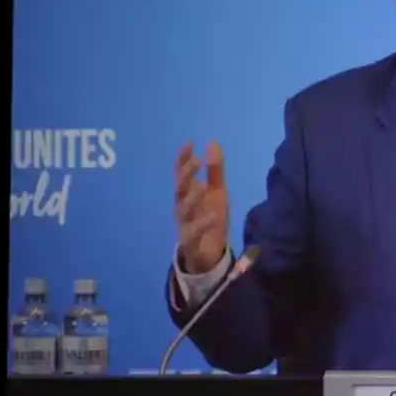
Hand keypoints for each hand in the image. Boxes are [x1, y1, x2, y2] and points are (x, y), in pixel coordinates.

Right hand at [174, 140, 228, 273]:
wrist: (209, 253)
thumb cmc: (210, 218)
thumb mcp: (216, 192)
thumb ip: (214, 170)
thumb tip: (212, 142)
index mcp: (187, 194)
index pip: (181, 173)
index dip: (182, 159)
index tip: (189, 143)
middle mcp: (182, 206)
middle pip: (179, 189)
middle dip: (185, 175)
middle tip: (196, 161)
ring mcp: (185, 224)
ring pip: (183, 210)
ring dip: (192, 197)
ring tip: (203, 186)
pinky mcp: (191, 241)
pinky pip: (193, 232)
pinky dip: (202, 224)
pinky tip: (212, 215)